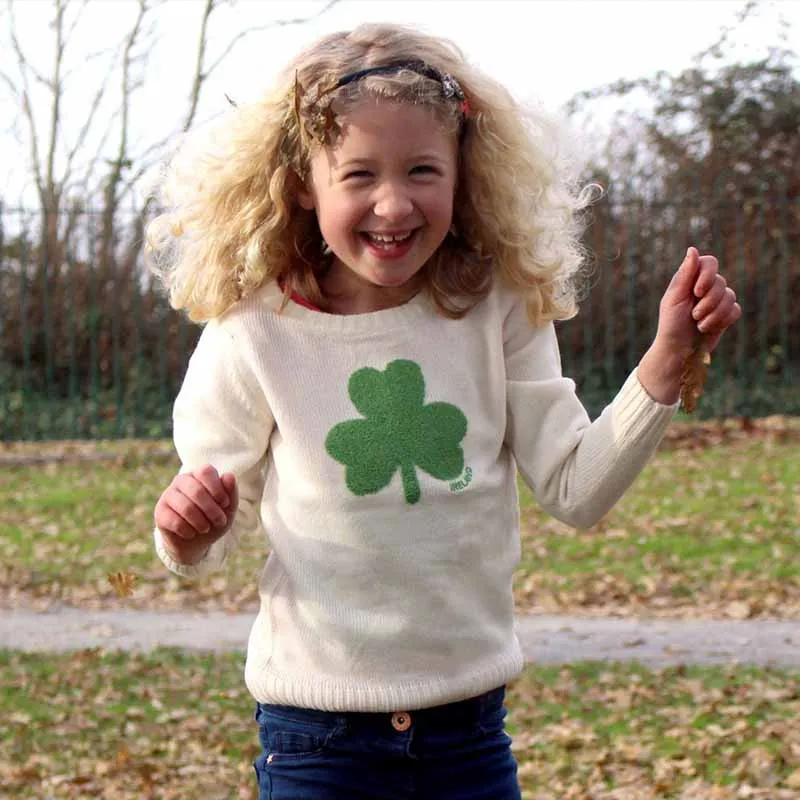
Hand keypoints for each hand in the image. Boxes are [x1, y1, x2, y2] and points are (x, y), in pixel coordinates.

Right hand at [154, 465, 237, 563]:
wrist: (196, 542)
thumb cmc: (214, 520)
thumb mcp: (228, 508)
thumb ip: (231, 491)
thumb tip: (228, 475)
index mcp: (198, 475)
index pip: (206, 471)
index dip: (218, 489)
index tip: (225, 504)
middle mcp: (181, 481)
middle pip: (197, 490)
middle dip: (212, 510)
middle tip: (220, 521)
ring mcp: (168, 495)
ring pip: (186, 507)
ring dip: (201, 522)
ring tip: (206, 528)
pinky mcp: (159, 512)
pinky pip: (175, 521)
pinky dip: (188, 531)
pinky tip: (191, 533)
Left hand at [638, 247, 740, 404]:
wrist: (678, 350)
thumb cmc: (671, 324)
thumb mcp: (675, 298)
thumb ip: (685, 274)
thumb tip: (693, 249)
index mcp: (689, 279)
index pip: (709, 262)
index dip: (707, 275)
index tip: (696, 291)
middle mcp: (704, 287)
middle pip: (721, 282)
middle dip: (708, 302)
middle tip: (693, 315)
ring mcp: (717, 300)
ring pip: (730, 296)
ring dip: (713, 314)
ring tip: (698, 324)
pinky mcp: (726, 314)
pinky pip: (735, 310)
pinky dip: (722, 320)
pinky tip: (708, 328)